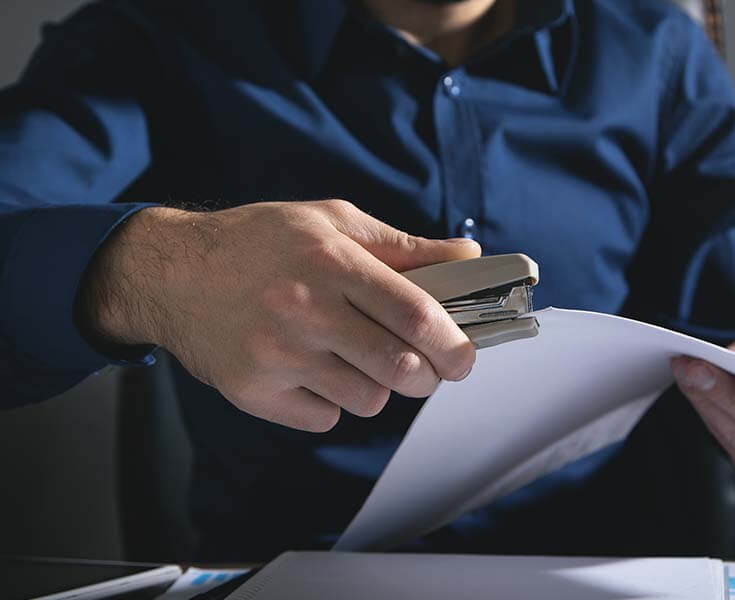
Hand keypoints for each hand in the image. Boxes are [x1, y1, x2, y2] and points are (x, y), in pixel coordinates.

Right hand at [78, 200, 479, 431]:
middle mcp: (303, 311)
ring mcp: (276, 356)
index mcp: (330, 263)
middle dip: (428, 376)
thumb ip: (403, 245)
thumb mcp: (330, 222)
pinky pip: (324, 418)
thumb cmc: (259, 242)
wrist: (170, 273)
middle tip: (425, 367)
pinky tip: (313, 371)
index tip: (466, 356)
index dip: (453, 343)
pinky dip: (331, 402)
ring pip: (367, 400)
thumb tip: (469, 257)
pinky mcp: (253, 391)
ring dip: (376, 387)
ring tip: (355, 358)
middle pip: (399, 369)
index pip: (414, 314)